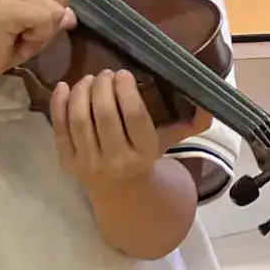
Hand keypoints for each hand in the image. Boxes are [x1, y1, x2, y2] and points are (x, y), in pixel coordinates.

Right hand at [0, 0, 78, 87]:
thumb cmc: (0, 45)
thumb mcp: (34, 29)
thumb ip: (51, 17)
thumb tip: (70, 16)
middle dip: (55, 16)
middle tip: (29, 30)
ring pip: (58, 7)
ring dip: (46, 30)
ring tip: (22, 35)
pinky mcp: (9, 6)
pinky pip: (47, 19)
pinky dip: (39, 37)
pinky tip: (19, 40)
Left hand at [51, 69, 211, 194]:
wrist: (123, 196)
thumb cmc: (147, 158)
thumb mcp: (171, 142)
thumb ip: (192, 122)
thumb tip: (211, 100)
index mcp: (145, 153)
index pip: (134, 117)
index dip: (126, 90)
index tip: (124, 72)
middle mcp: (116, 160)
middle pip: (104, 114)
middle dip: (102, 85)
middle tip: (106, 73)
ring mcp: (89, 163)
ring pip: (79, 119)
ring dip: (81, 91)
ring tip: (88, 79)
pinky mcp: (68, 163)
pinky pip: (58, 130)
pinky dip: (58, 105)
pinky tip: (64, 86)